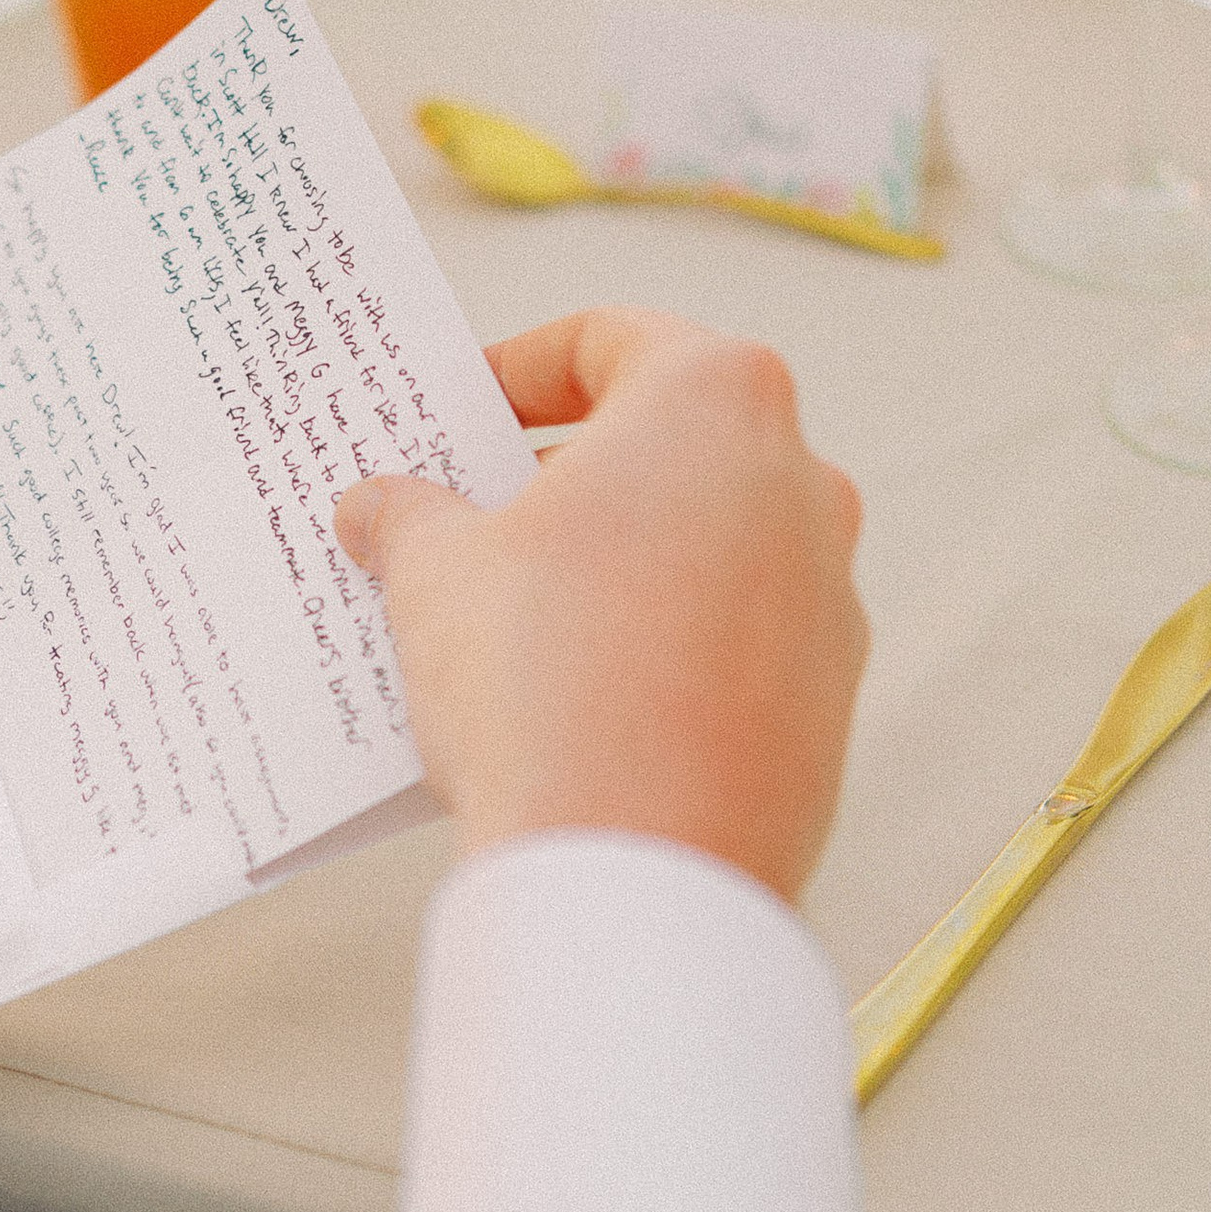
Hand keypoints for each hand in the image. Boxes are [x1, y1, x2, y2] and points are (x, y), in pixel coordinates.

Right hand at [335, 309, 866, 904]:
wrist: (637, 872)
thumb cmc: (543, 685)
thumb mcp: (434, 570)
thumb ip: (408, 513)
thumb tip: (381, 506)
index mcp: (717, 401)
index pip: (610, 339)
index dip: (517, 368)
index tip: (457, 416)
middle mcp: (801, 482)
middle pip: (667, 441)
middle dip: (564, 471)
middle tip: (469, 513)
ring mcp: (830, 595)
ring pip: (703, 544)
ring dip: (614, 561)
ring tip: (510, 614)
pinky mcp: (829, 699)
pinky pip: (730, 640)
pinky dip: (659, 642)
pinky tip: (574, 694)